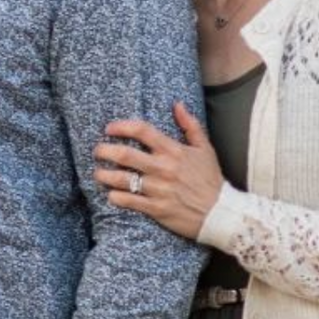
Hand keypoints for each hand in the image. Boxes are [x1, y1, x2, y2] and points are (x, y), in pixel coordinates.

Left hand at [95, 103, 224, 241]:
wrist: (221, 213)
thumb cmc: (211, 179)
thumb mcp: (205, 149)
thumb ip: (190, 125)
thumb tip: (177, 105)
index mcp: (174, 151)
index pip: (142, 131)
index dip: (121, 127)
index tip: (109, 129)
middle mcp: (163, 168)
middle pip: (125, 154)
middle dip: (104, 150)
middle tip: (97, 151)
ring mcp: (158, 189)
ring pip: (122, 179)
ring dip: (104, 175)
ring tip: (98, 173)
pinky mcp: (156, 208)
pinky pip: (129, 201)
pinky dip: (115, 196)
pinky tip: (111, 194)